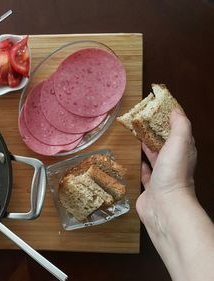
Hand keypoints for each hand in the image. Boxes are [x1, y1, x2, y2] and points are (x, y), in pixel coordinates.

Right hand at [136, 109, 196, 232]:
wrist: (165, 206)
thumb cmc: (173, 173)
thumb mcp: (180, 142)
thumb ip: (179, 125)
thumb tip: (175, 110)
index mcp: (183, 151)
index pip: (178, 130)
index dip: (168, 118)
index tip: (155, 107)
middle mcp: (174, 162)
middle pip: (165, 143)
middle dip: (155, 131)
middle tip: (141, 119)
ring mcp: (162, 175)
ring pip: (155, 156)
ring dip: (147, 146)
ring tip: (136, 135)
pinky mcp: (150, 187)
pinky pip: (145, 173)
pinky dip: (141, 164)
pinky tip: (136, 160)